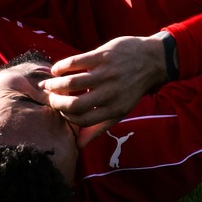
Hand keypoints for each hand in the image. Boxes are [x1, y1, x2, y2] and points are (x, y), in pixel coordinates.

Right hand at [41, 34, 168, 136]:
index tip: (60, 110)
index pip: (82, 120)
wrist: (152, 60)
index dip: (67, 116)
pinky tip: (56, 70)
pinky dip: (61, 67)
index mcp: (114, 109)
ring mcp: (106, 73)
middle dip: (56, 102)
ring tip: (48, 84)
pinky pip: (75, 62)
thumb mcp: (121, 110)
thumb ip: (99, 127)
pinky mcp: (103, 55)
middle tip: (49, 98)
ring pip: (71, 83)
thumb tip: (79, 145)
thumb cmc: (132, 88)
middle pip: (74, 104)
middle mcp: (110, 93)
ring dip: (54, 85)